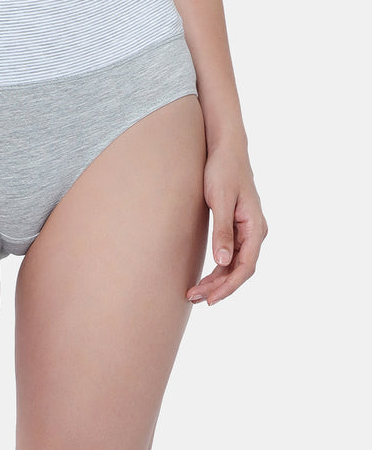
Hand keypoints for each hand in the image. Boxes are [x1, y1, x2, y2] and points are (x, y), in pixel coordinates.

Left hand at [186, 141, 267, 305]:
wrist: (226, 150)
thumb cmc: (222, 171)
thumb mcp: (219, 201)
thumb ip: (222, 231)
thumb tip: (223, 262)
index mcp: (255, 227)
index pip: (245, 267)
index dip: (228, 286)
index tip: (210, 299)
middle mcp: (256, 232)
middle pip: (240, 270)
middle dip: (218, 287)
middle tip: (194, 298)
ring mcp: (248, 231)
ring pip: (234, 265)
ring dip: (216, 281)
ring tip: (194, 293)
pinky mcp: (238, 228)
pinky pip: (231, 256)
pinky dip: (218, 269)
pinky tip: (203, 278)